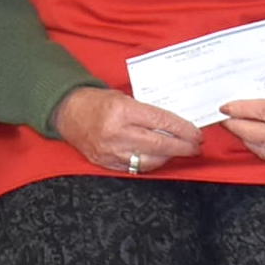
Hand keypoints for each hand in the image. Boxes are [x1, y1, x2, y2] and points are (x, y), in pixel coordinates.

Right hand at [52, 85, 204, 176]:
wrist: (68, 112)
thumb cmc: (97, 102)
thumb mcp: (124, 97)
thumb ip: (147, 111)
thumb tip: (175, 124)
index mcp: (122, 110)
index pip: (161, 121)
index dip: (182, 129)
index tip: (196, 133)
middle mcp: (117, 132)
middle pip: (159, 144)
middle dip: (182, 147)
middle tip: (196, 147)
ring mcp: (111, 150)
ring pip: (150, 160)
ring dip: (169, 157)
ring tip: (179, 151)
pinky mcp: (106, 162)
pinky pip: (135, 167)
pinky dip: (151, 163)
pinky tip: (160, 158)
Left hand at [221, 96, 264, 166]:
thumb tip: (248, 86)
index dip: (242, 108)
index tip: (226, 105)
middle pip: (260, 133)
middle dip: (237, 125)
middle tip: (223, 117)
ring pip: (261, 148)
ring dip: (242, 136)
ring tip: (231, 124)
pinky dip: (254, 145)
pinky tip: (246, 135)